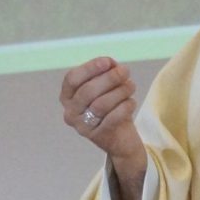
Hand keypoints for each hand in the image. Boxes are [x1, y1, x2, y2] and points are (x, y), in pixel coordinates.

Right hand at [61, 57, 148, 199]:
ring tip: (131, 86)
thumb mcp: (106, 87)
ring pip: (101, 104)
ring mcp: (82, 126)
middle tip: (125, 71)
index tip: (108, 61)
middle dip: (109, 78)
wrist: (120, 137)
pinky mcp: (98, 136)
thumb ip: (106, 72)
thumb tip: (110, 63)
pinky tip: (131, 101)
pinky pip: (113, 118)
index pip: (72, 79)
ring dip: (120, 91)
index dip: (90, 68)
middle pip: (87, 91)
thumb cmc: (111, 106)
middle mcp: (70, 112)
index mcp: (67, 96)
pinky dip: (125, 106)